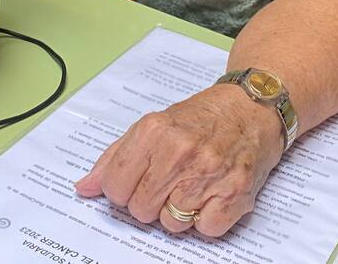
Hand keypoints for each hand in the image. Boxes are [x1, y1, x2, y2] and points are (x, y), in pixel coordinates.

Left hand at [74, 84, 285, 236]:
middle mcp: (179, 151)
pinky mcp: (236, 192)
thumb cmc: (202, 117)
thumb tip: (84, 188)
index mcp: (153, 131)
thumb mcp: (153, 125)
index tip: (136, 181)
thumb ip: (115, 157)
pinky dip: (208, 218)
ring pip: (172, 224)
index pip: (114, 187)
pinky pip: (206, 230)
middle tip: (169, 182)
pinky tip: (212, 194)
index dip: (123, 190)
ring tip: (193, 184)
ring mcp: (208, 173)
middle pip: (141, 210)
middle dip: (151, 202)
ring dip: (180, 211)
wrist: (252, 106)